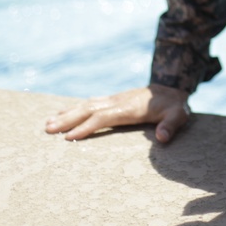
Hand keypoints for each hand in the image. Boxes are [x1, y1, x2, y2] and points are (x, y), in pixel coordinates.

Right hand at [45, 84, 190, 142]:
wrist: (171, 87)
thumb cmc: (174, 105)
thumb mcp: (179, 115)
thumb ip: (171, 125)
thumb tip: (163, 138)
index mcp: (130, 107)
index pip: (104, 117)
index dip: (87, 126)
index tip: (69, 137)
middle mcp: (118, 101)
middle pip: (88, 109)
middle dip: (68, 119)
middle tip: (47, 130)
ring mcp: (113, 99)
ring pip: (86, 105)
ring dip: (66, 113)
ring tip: (47, 124)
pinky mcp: (112, 100)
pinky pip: (90, 103)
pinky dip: (73, 108)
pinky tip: (60, 114)